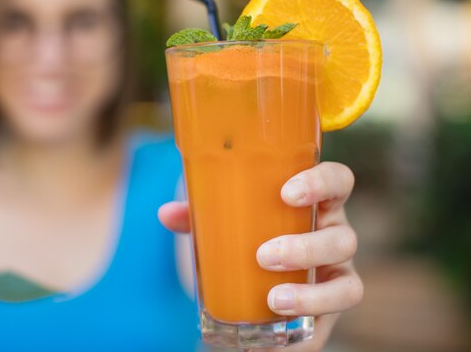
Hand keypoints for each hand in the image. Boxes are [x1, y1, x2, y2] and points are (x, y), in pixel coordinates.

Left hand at [158, 162, 362, 351]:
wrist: (257, 273)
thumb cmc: (247, 232)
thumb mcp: (226, 221)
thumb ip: (200, 216)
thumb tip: (167, 214)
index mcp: (315, 204)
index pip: (337, 181)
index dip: (322, 182)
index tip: (287, 193)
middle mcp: (333, 237)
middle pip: (343, 239)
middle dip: (305, 248)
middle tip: (263, 256)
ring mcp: (336, 275)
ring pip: (348, 286)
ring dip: (312, 296)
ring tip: (272, 302)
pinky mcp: (328, 311)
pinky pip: (330, 327)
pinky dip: (306, 340)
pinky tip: (273, 347)